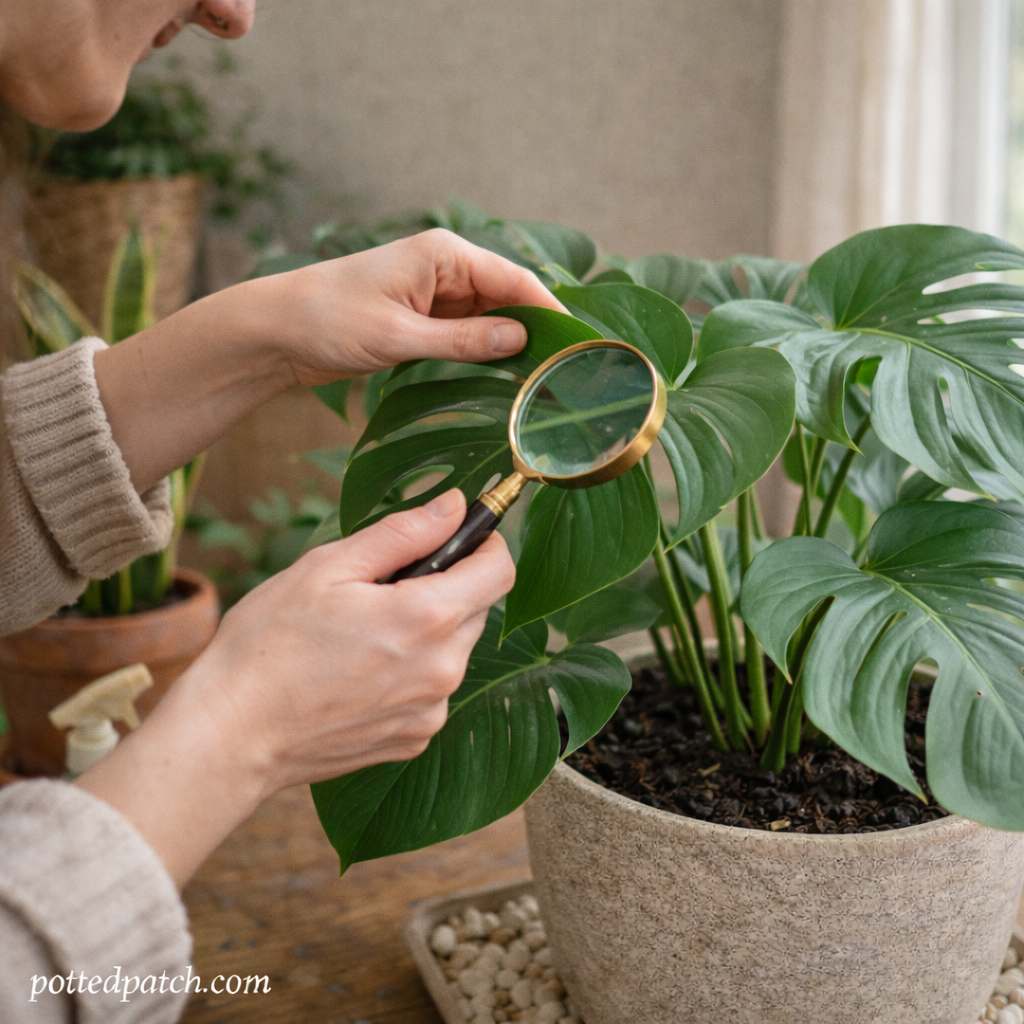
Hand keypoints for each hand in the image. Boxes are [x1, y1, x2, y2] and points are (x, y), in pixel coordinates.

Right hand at [76, 489, 514, 885]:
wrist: (231, 735)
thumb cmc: (268, 644)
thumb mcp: (329, 567)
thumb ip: (403, 533)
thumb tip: (454, 506)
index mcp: (429, 617)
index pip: (500, 570)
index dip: (486, 544)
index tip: (462, 536)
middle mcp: (444, 669)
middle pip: (476, 609)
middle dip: (444, 587)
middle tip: (381, 587)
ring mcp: (431, 710)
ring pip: (454, 650)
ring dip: (427, 632)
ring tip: (362, 634)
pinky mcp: (415, 738)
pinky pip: (432, 690)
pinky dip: (410, 673)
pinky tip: (358, 673)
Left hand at [263, 227, 567, 384]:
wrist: (274, 330)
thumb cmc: (328, 320)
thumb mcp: (399, 336)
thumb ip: (463, 340)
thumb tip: (521, 340)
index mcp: (443, 254)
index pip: (515, 281)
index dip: (551, 313)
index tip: (578, 347)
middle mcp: (444, 267)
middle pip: (508, 299)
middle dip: (534, 333)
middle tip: (563, 376)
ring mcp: (434, 294)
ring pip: (490, 319)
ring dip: (510, 347)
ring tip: (538, 383)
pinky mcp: (423, 318)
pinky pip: (467, 334)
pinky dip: (484, 354)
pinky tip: (501, 380)